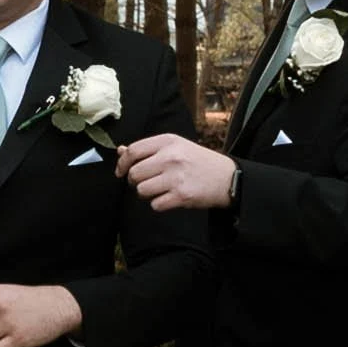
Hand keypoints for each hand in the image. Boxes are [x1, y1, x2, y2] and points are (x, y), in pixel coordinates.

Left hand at [117, 132, 236, 212]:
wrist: (227, 177)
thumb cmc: (198, 161)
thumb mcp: (176, 147)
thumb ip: (148, 149)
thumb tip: (120, 151)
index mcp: (168, 141)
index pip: (133, 151)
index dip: (122, 164)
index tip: (121, 172)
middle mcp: (171, 157)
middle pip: (134, 173)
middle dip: (134, 181)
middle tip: (145, 182)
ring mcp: (176, 177)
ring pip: (141, 190)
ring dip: (146, 194)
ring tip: (158, 190)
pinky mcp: (182, 195)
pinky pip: (155, 205)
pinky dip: (158, 204)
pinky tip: (169, 198)